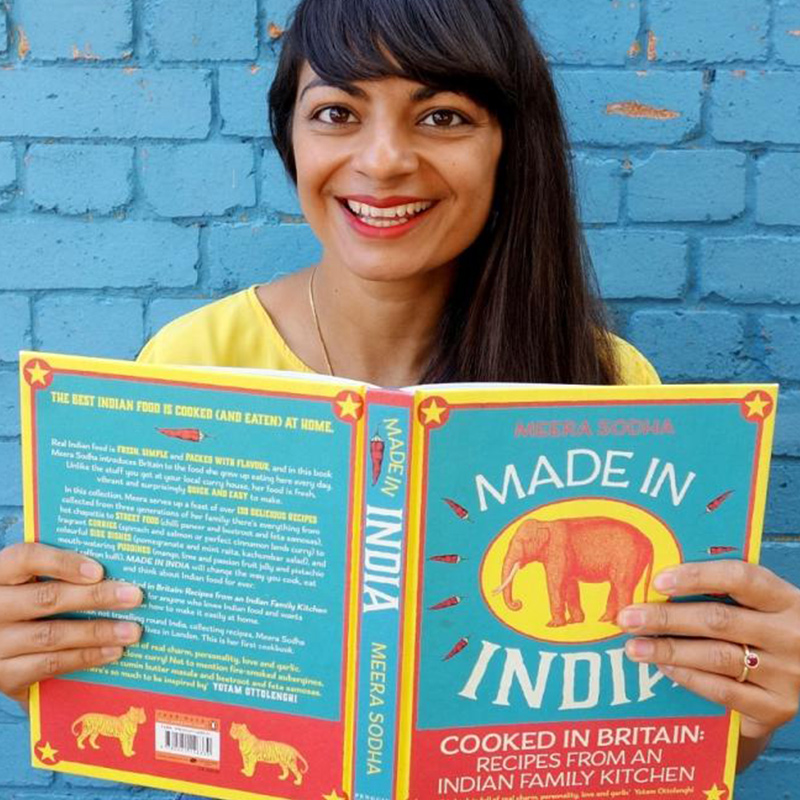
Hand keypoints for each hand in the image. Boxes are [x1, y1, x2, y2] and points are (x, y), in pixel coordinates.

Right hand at [0, 543, 143, 704]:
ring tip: (132, 630)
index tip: (99, 570)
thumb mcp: (32, 583)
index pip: (26, 558)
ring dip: (98, 632)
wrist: (2, 643)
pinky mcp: (3, 676)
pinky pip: (48, 666)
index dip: (62, 562)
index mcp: (0, 574)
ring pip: (51, 635)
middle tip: (134, 596)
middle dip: (96, 597)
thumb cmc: (28, 602)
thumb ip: (62, 573)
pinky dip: (85, 658)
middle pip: (46, 599)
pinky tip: (112, 652)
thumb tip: (117, 565)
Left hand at [618, 560, 799, 741]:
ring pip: (716, 656)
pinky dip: (688, 677)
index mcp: (786, 599)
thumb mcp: (757, 606)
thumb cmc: (764, 630)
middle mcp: (791, 635)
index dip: (697, 576)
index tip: (658, 580)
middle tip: (628, 618)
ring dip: (668, 650)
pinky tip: (664, 668)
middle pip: (719, 620)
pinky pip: (723, 691)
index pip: (741, 578)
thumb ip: (721, 592)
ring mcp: (788, 674)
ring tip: (634, 647)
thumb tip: (657, 583)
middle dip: (666, 618)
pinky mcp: (777, 707)